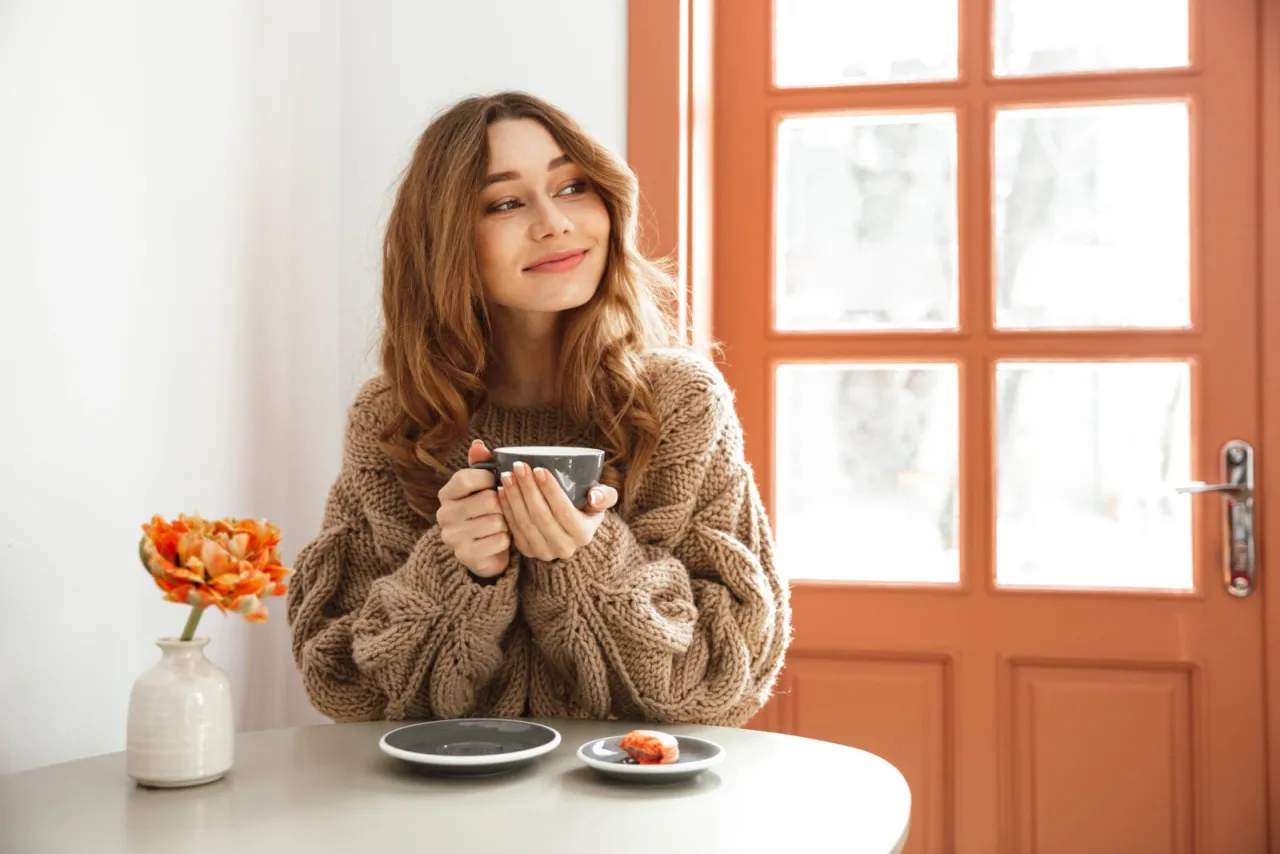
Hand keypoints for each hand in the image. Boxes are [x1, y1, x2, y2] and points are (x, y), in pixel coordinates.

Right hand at [436, 441, 510, 577]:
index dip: (488, 478)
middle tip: (501, 508)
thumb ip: (481, 465)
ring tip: (501, 524)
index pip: (467, 478)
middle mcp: (444, 515)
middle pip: (488, 500)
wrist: (483, 550)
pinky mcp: (466, 555)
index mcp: (446, 494)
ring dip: (506, 523)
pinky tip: (500, 539)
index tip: (496, 482)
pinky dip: (506, 540)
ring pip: (497, 521)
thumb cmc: (485, 512)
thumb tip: (478, 445)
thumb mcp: (482, 487)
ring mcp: (452, 537)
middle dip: (503, 504)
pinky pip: (500, 541)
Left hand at [498, 461, 618, 561]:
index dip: (550, 491)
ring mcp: (544, 552)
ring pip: (525, 522)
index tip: (539, 469)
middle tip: (519, 467)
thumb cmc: (587, 507)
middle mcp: (564, 548)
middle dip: (528, 489)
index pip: (564, 511)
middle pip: (541, 516)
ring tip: (508, 475)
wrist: (571, 530)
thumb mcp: (602, 500)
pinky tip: (501, 491)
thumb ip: (605, 495)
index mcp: (584, 534)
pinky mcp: (527, 550)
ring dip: (514, 497)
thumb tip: (594, 496)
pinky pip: (513, 529)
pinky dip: (506, 508)